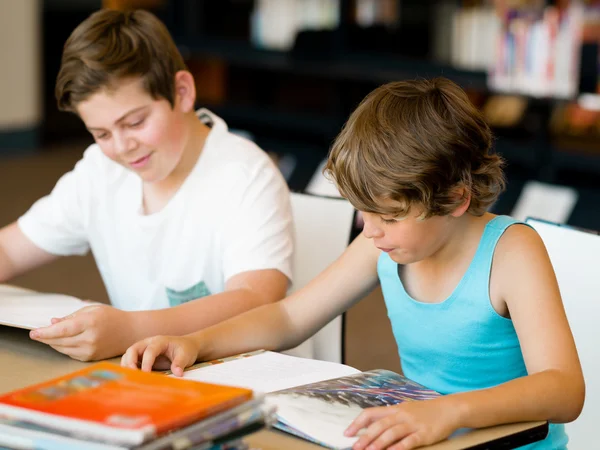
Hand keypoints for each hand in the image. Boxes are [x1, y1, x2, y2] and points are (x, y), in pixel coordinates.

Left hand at [29, 304, 133, 360]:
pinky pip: (70, 353)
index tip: (33, 332)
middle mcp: (90, 338)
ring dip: (52, 343)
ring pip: (62, 349)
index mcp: (90, 322)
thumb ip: (71, 317)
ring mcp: (90, 350)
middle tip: (37, 334)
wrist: (130, 331)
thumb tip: (52, 323)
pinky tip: (63, 342)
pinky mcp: (90, 357)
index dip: (45, 332)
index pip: (62, 330)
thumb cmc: (111, 317)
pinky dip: (63, 347)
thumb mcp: (92, 310)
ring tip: (48, 336)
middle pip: (59, 341)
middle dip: (45, 338)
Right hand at [121, 335, 199, 375]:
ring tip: (129, 378)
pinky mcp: (141, 358)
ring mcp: (143, 350)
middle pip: (132, 349)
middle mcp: (148, 343)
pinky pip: (130, 362)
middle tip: (132, 375)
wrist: (186, 347)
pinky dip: (128, 369)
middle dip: (130, 362)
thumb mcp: (186, 355)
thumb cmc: (185, 350)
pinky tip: (130, 379)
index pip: (150, 350)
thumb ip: (180, 363)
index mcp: (160, 341)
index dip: (146, 362)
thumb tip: (177, 374)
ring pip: (128, 355)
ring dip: (126, 366)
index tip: (146, 374)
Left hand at [345, 396, 459, 449]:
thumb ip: (391, 417)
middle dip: (365, 437)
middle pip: (379, 425)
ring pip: (391, 432)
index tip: (348, 433)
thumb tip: (373, 426)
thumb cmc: (426, 411)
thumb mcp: (406, 410)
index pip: (371, 413)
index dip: (358, 423)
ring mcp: (412, 424)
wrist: (448, 409)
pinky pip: (409, 441)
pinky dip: (399, 447)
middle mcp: (401, 415)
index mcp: (394, 409)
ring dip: (379, 443)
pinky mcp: (424, 433)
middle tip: (355, 447)